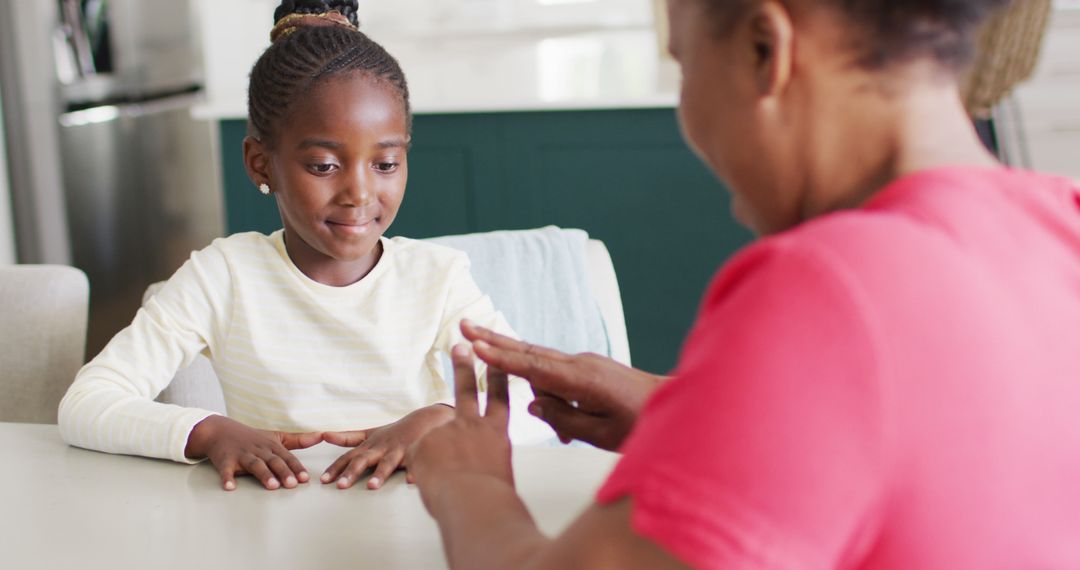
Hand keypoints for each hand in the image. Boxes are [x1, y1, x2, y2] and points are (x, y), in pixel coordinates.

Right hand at [185, 415, 322, 490]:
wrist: (220, 430)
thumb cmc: (251, 437)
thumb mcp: (275, 437)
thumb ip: (298, 440)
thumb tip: (321, 435)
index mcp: (271, 446)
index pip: (287, 457)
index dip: (296, 468)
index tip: (305, 479)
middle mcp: (259, 450)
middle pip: (273, 461)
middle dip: (283, 472)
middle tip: (293, 484)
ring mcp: (242, 455)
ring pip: (254, 465)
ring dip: (263, 475)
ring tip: (272, 486)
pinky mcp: (225, 461)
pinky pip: (226, 471)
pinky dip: (227, 478)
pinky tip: (230, 487)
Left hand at [320, 404, 454, 489]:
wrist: (425, 420)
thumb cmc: (395, 431)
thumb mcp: (370, 433)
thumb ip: (347, 437)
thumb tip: (325, 435)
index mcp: (369, 446)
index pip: (348, 458)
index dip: (336, 468)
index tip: (324, 481)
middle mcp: (381, 448)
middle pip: (364, 460)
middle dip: (352, 473)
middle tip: (341, 486)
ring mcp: (398, 450)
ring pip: (387, 463)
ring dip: (379, 474)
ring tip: (371, 486)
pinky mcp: (415, 452)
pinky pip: (414, 464)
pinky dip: (414, 472)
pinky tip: (411, 481)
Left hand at [406, 344, 514, 515]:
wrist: (476, 504)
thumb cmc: (492, 498)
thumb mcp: (497, 471)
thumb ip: (486, 457)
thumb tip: (476, 461)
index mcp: (497, 434)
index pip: (499, 398)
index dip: (497, 376)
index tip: (496, 359)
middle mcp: (473, 426)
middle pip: (466, 389)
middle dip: (463, 366)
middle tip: (460, 346)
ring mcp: (447, 432)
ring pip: (433, 436)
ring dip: (435, 452)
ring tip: (443, 473)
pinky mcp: (424, 443)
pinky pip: (418, 457)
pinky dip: (424, 471)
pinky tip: (435, 480)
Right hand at [461, 319, 663, 450]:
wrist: (672, 406)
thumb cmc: (641, 424)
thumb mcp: (602, 434)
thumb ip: (565, 420)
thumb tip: (534, 405)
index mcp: (582, 380)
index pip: (533, 368)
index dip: (502, 358)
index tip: (476, 346)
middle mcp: (580, 364)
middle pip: (529, 351)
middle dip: (494, 340)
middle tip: (464, 326)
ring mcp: (584, 363)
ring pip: (540, 360)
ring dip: (514, 357)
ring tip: (498, 356)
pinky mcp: (587, 368)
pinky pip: (553, 370)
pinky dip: (536, 373)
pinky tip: (541, 393)